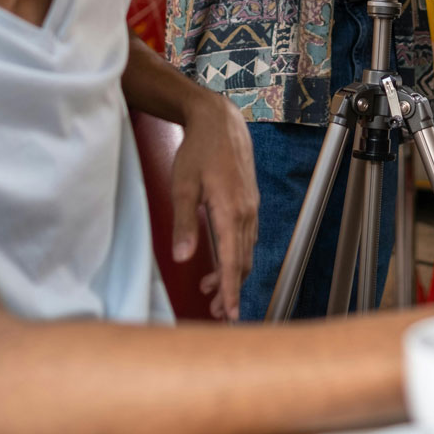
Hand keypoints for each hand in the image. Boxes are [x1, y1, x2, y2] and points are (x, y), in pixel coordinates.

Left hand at [170, 90, 258, 321]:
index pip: (231, 261)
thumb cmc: (198, 150)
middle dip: (231, 289)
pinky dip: (236, 254)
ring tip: (212, 290)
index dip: (230, 290)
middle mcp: (246, 212)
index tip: (231, 313)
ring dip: (232, 273)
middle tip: (218, 310)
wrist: (220, 121)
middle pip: (242, 261)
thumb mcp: (183, 186)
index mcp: (230, 211)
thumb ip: (184, 223)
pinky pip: (246, 235)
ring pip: (245, 249)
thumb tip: (183, 258)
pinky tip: (222, 257)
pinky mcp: (248, 200)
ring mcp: (250, 206)